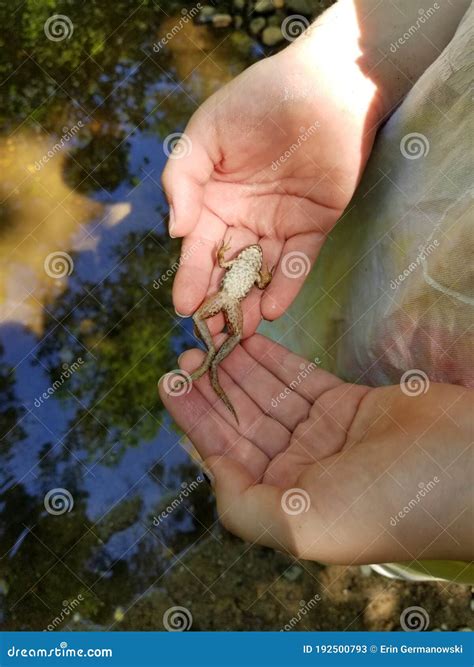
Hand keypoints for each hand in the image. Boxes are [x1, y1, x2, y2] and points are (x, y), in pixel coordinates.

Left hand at [159, 334, 471, 563]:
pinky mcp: (348, 404)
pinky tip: (249, 343)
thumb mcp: (302, 526)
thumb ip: (243, 507)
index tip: (170, 384)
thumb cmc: (382, 505)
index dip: (196, 420)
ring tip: (209, 341)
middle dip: (213, 389)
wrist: (465, 470)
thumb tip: (211, 467)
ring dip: (238, 371)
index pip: (227, 456)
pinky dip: (275, 361)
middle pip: (244, 423)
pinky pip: (301, 379)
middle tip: (186, 353)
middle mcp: (301, 470)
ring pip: (269, 397)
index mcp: (286, 503)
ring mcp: (325, 435)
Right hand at [162, 35, 382, 335]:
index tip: (183, 307)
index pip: (197, 247)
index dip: (190, 277)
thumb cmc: (257, 102)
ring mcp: (278, 225)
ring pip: (261, 272)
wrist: (322, 86)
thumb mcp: (205, 134)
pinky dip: (287, 284)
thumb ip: (183, 178)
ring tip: (242, 332)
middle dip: (218, 301)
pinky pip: (299, 262)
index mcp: (212, 200)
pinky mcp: (313, 226)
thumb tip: (174, 231)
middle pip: (227, 268)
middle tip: (211, 334)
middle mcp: (242, 219)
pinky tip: (275, 308)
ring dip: (251, 302)